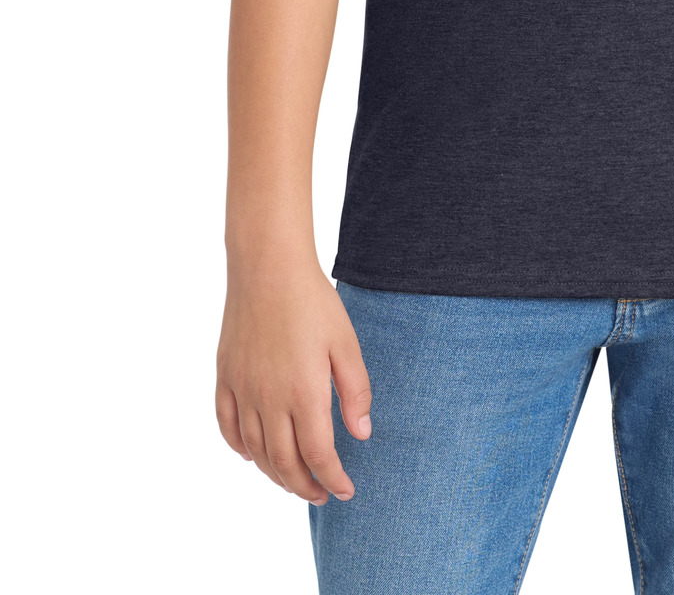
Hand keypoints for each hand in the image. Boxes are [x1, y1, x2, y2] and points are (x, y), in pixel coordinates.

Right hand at [216, 258, 372, 504]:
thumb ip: (355, 391)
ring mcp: (242, 389)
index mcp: (303, 392)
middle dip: (304, 487)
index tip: (346, 490)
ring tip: (294, 480)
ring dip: (274, 474)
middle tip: (322, 495)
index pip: (318, 455)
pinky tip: (253, 454)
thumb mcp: (346, 343)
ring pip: (255, 451)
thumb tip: (360, 435)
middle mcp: (268, 398)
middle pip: (283, 463)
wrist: (267, 266)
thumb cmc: (312, 301)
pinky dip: (240, 448)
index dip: (333, 479)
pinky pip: (227, 426)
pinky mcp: (225, 377)